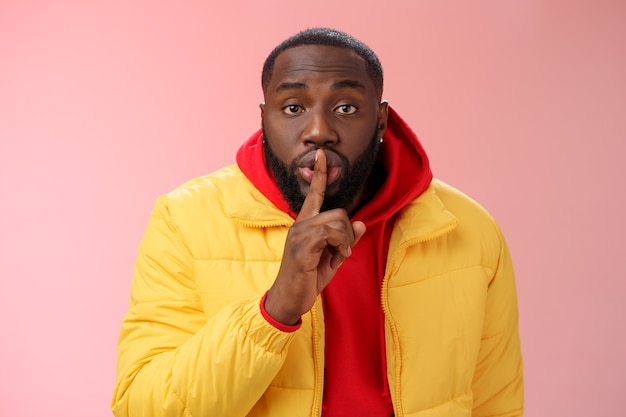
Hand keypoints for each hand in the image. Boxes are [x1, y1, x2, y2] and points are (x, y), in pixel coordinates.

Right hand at [264, 149, 365, 324]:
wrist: (289, 299)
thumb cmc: (307, 279)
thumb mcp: (332, 258)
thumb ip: (345, 240)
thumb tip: (361, 223)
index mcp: (305, 224)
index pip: (314, 194)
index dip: (319, 174)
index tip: (323, 155)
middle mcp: (300, 224)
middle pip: (338, 211)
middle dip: (347, 231)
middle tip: (343, 250)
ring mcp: (299, 234)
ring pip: (337, 221)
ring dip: (344, 240)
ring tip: (338, 255)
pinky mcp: (302, 246)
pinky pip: (331, 233)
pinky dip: (341, 245)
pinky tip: (335, 257)